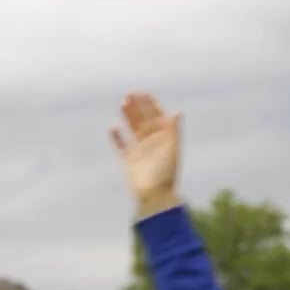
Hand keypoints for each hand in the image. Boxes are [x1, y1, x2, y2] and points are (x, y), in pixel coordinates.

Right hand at [110, 92, 182, 213]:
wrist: (154, 195)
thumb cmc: (166, 173)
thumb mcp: (172, 149)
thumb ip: (173, 130)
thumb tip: (177, 112)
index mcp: (165, 138)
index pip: (158, 116)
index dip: (151, 105)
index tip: (143, 93)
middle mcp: (153, 142)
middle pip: (144, 120)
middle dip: (138, 107)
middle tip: (130, 94)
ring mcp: (140, 151)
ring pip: (132, 129)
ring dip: (128, 116)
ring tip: (122, 103)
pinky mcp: (128, 161)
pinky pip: (121, 146)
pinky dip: (117, 137)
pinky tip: (112, 128)